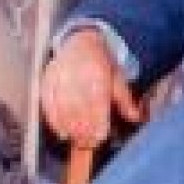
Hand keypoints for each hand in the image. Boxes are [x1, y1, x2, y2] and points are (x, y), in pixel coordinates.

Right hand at [40, 28, 141, 148]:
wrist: (80, 41)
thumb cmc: (101, 63)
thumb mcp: (117, 77)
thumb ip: (125, 100)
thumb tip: (136, 118)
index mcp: (98, 76)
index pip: (97, 107)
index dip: (99, 125)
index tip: (101, 135)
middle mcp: (78, 79)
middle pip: (80, 114)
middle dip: (85, 131)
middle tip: (90, 141)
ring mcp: (60, 82)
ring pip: (64, 114)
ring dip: (71, 130)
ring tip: (78, 138)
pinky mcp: (47, 85)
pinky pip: (49, 109)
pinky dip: (56, 123)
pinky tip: (63, 131)